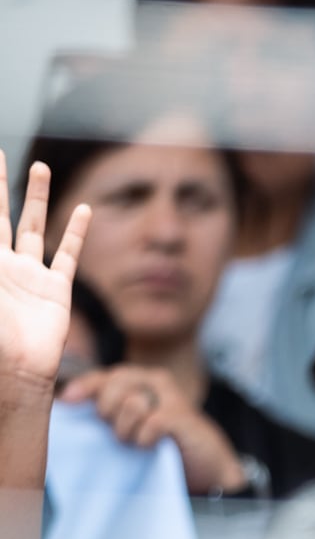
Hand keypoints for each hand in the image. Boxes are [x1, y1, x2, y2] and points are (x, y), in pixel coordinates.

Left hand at [0, 157, 88, 392]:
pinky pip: (67, 254)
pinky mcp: (56, 290)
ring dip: (36, 196)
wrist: (14, 372)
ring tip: (38, 166)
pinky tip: (82, 210)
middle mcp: (2, 265)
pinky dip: (75, 232)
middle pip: (0, 215)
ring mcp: (29, 275)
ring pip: (33, 225)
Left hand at [58, 364, 246, 494]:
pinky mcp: (183, 417)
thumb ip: (106, 411)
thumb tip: (65, 404)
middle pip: (115, 382)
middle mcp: (156, 383)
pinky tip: (150, 447)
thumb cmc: (160, 444)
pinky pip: (151, 423)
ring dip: (126, 429)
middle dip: (107, 408)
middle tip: (114, 429)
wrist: (205, 465)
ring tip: (134, 441)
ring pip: (132, 403)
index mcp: (139, 381)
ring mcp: (172, 398)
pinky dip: (145, 439)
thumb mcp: (128, 425)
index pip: (105, 375)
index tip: (68, 401)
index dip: (85, 386)